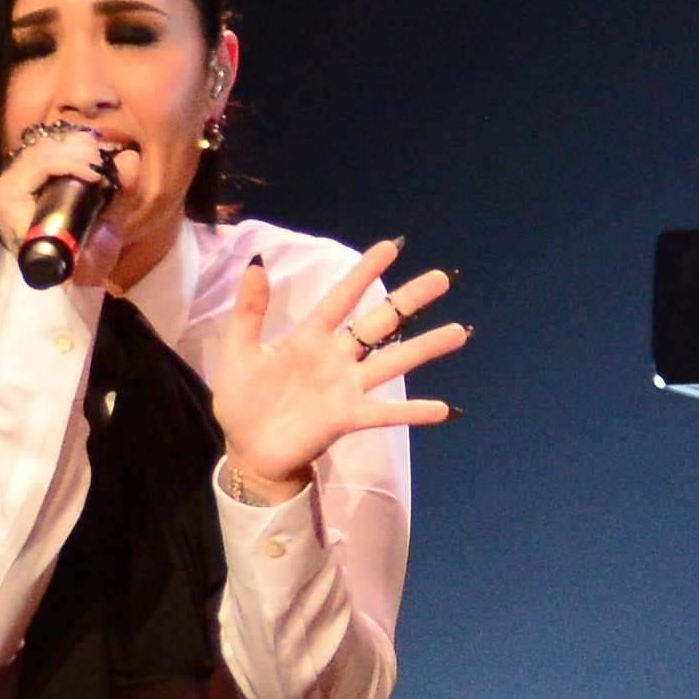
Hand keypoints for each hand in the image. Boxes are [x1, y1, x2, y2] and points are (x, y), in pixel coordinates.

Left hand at [0, 124, 139, 287]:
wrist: (67, 279)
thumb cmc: (80, 270)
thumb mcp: (104, 244)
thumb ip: (118, 203)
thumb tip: (130, 159)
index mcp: (10, 208)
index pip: (38, 165)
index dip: (72, 162)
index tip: (100, 175)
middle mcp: (2, 191)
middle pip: (41, 152)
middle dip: (77, 152)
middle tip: (106, 162)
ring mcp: (7, 185)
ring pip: (42, 148)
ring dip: (75, 149)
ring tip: (101, 161)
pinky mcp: (17, 182)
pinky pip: (42, 154)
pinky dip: (68, 152)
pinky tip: (88, 158)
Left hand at [210, 239, 465, 501]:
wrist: (246, 450)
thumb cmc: (242, 401)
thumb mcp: (239, 350)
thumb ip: (250, 310)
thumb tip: (256, 263)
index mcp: (309, 337)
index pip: (342, 298)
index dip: (365, 273)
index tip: (391, 247)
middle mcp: (336, 358)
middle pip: (380, 323)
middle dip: (410, 300)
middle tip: (442, 279)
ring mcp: (346, 388)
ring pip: (392, 362)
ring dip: (426, 348)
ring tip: (459, 332)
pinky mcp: (347, 418)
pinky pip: (384, 412)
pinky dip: (412, 411)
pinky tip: (442, 409)